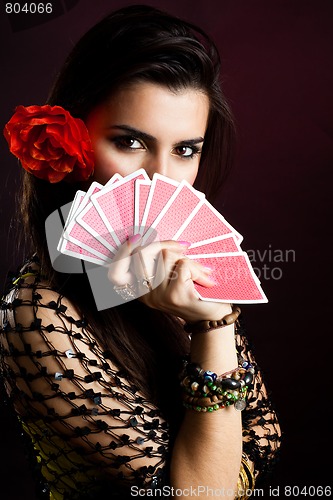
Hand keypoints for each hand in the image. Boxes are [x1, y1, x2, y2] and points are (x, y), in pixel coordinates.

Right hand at [108, 236, 230, 322]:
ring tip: (200, 271)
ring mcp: (159, 296)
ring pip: (166, 256)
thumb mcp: (171, 279)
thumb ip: (159, 263)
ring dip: (188, 259)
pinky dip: (197, 268)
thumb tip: (155, 239)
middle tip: (184, 248)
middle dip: (165, 245)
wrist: (213, 318)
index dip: (122, 251)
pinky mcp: (175, 295)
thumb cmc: (194, 293)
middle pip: (142, 254)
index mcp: (140, 292)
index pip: (117, 271)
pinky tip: (205, 279)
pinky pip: (183, 265)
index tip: (135, 238)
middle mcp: (146, 296)